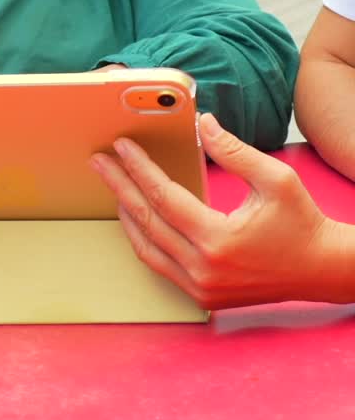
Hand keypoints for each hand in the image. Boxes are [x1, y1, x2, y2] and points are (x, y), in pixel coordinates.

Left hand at [90, 112, 339, 308]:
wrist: (321, 269)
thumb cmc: (301, 222)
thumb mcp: (274, 178)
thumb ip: (233, 150)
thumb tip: (203, 123)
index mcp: (218, 240)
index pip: (163, 198)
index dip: (138, 169)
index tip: (121, 147)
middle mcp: (204, 269)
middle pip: (146, 222)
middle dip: (119, 187)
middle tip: (99, 162)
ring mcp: (202, 288)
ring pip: (147, 249)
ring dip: (127, 215)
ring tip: (113, 186)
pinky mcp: (204, 296)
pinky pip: (161, 265)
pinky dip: (144, 240)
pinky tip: (137, 218)